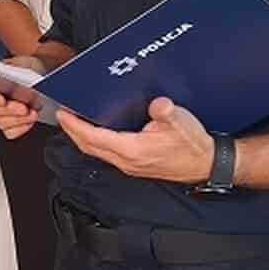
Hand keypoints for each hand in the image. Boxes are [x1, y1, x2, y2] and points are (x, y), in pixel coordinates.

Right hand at [0, 55, 47, 139]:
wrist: (42, 76)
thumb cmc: (27, 68)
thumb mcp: (21, 63)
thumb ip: (15, 70)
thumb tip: (14, 78)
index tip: (1, 100)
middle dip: (10, 110)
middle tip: (23, 107)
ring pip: (3, 123)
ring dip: (19, 119)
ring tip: (32, 112)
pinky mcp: (10, 126)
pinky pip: (12, 132)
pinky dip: (22, 127)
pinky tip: (30, 118)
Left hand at [56, 96, 215, 182]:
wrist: (206, 164)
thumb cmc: (193, 146)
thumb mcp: (182, 122)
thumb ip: (167, 112)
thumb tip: (157, 104)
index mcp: (133, 150)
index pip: (94, 138)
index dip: (75, 126)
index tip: (63, 113)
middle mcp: (127, 161)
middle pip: (88, 146)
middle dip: (72, 130)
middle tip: (62, 114)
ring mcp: (129, 165)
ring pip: (96, 151)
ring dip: (82, 137)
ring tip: (74, 121)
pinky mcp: (134, 164)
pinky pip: (106, 153)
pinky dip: (95, 141)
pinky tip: (96, 131)